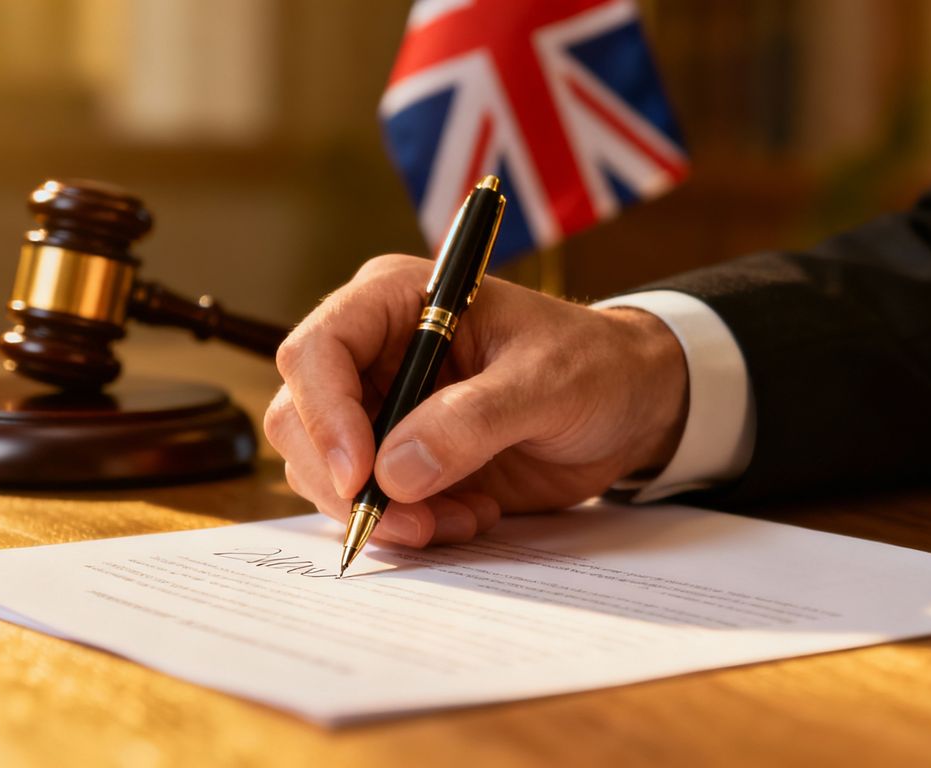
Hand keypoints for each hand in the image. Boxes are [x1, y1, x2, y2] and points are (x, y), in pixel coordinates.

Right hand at [264, 254, 687, 547]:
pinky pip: (368, 503)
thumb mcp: (547, 382)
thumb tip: (393, 472)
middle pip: (301, 419)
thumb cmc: (593, 365)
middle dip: (345, 482)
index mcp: (395, 302)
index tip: (362, 478)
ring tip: (461, 516)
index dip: (325, 416)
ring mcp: (382, 409)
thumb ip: (473, 421)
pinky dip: (407, 525)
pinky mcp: (400, 459)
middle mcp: (373, 353)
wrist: (629, 404)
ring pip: (325, 471)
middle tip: (409, 522)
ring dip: (381, 512)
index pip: (316, 351)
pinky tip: (469, 515)